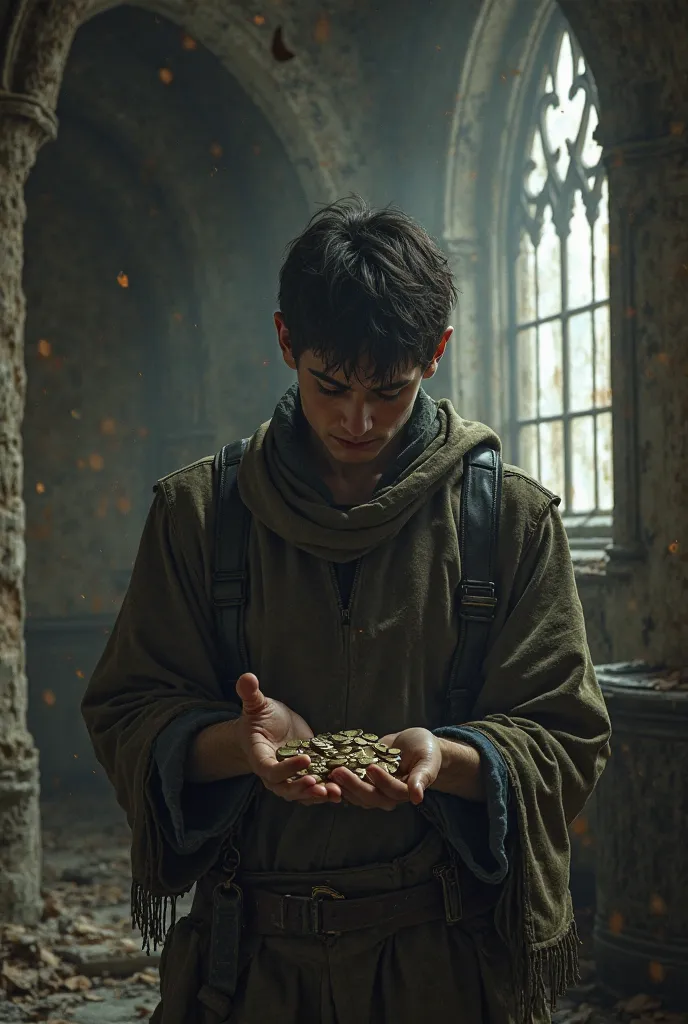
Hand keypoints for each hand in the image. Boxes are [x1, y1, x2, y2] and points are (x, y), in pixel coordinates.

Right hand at [234, 673, 342, 805]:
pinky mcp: (304, 775)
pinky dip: (326, 792)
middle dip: (302, 789)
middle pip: (285, 788)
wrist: (267, 728)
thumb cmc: (260, 717)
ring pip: (300, 793)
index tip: (305, 759)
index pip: (270, 769)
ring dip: (317, 795)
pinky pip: (313, 789)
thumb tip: (246, 677)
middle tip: (319, 785)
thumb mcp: (256, 704)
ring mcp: (289, 778)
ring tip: (335, 793)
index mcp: (259, 757)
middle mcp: (273, 773)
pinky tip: (343, 792)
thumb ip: (250, 694)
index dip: (287, 768)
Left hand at [329, 727, 441, 809]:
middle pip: (369, 796)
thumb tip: (418, 797)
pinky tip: (325, 770)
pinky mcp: (362, 782)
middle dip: (353, 785)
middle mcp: (388, 795)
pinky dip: (337, 781)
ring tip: (329, 771)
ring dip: (341, 785)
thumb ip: (423, 777)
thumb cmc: (426, 751)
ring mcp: (373, 789)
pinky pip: (348, 786)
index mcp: (405, 791)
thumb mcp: (428, 760)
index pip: (391, 790)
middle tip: (339, 771)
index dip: (381, 781)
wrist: (415, 744)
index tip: (371, 766)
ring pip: (356, 795)